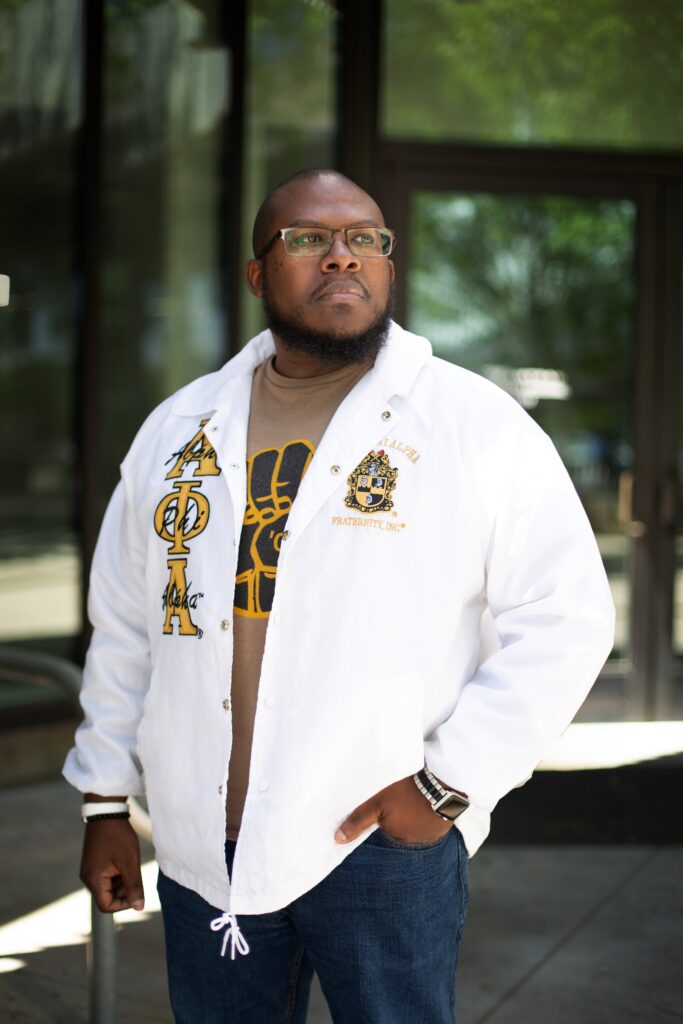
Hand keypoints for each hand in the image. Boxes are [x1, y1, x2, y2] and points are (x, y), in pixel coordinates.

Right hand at [80, 818, 144, 912]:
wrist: (106, 813)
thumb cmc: (118, 837)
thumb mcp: (129, 862)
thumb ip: (134, 886)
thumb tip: (139, 907)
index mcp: (93, 880)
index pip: (107, 906)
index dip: (124, 904)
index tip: (137, 892)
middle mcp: (88, 877)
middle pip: (108, 896)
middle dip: (124, 890)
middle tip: (136, 874)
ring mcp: (89, 870)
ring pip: (108, 886)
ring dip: (122, 881)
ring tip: (131, 864)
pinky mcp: (93, 863)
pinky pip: (106, 876)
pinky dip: (118, 873)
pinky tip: (125, 860)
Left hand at [334, 775, 451, 844]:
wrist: (443, 785)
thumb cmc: (407, 793)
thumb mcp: (377, 802)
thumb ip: (358, 821)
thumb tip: (338, 839)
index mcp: (395, 836)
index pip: (382, 828)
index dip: (381, 815)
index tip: (384, 804)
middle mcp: (413, 841)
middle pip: (398, 827)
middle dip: (397, 815)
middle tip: (399, 797)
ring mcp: (429, 834)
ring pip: (415, 824)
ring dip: (413, 813)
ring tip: (413, 796)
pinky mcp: (443, 825)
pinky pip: (431, 821)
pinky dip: (427, 812)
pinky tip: (426, 799)